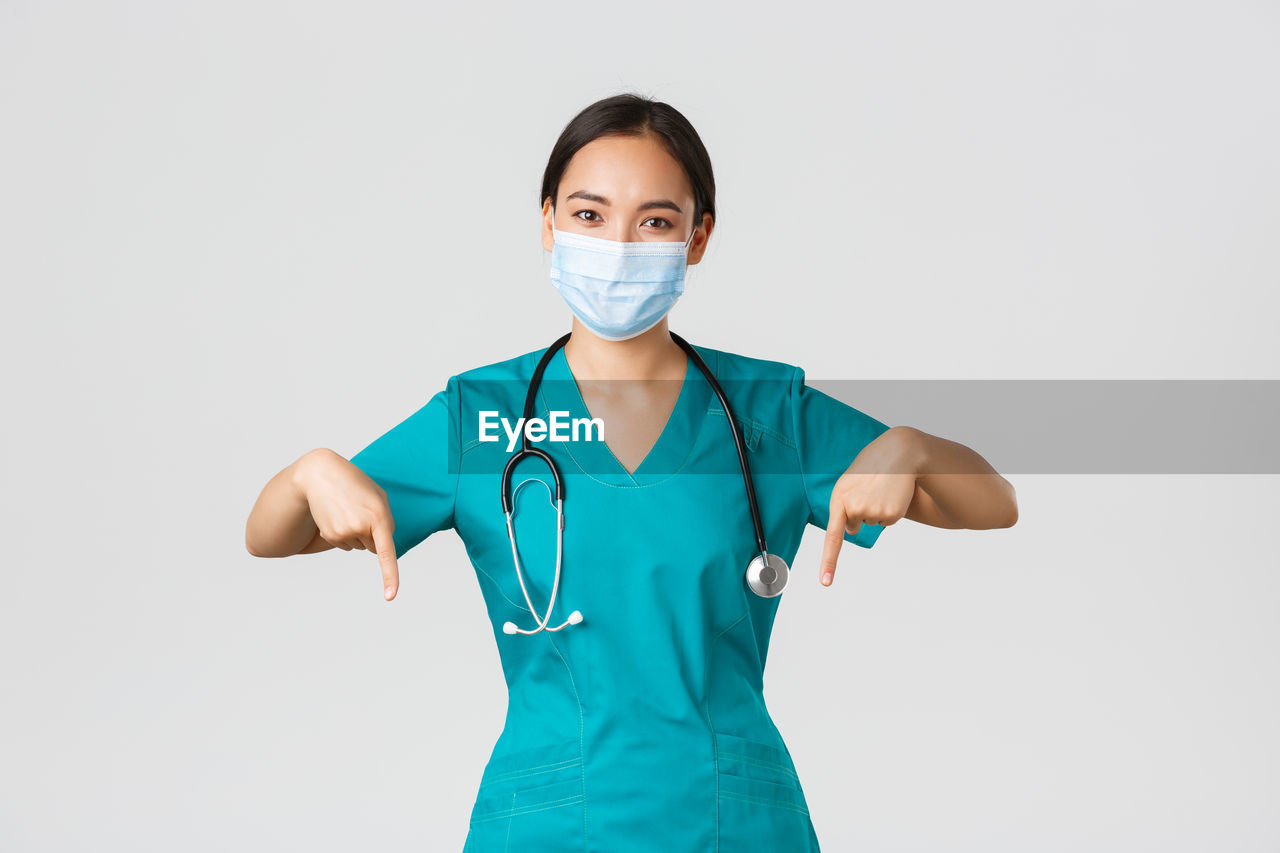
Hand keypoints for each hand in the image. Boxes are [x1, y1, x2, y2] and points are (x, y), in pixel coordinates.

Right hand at [297, 449, 400, 600]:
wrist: (320, 474)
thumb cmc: (354, 484)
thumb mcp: (378, 497)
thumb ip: (386, 520)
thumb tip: (380, 547)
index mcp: (379, 516)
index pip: (385, 552)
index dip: (389, 576)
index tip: (390, 596)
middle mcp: (361, 527)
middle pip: (374, 547)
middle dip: (371, 534)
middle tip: (360, 511)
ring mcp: (344, 533)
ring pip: (359, 546)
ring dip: (356, 533)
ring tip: (347, 510)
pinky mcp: (331, 536)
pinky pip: (346, 544)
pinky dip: (344, 534)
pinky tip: (337, 515)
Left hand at [819, 427, 919, 586]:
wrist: (900, 451)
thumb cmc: (872, 465)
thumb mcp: (850, 481)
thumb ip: (844, 505)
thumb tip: (851, 530)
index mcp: (839, 498)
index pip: (833, 537)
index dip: (829, 562)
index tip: (826, 582)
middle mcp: (854, 508)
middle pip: (855, 525)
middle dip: (861, 512)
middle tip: (869, 488)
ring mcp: (873, 512)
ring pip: (872, 522)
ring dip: (877, 507)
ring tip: (881, 486)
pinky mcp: (891, 514)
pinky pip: (887, 521)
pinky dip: (890, 509)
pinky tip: (892, 492)